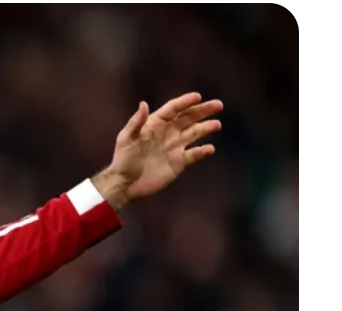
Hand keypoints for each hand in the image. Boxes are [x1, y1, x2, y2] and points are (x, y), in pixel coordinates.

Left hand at [96, 92, 223, 208]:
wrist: (125, 184)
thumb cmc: (123, 159)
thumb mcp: (126, 139)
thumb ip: (136, 122)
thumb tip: (144, 104)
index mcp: (155, 124)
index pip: (173, 109)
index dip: (185, 102)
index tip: (198, 96)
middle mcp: (167, 133)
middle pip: (188, 118)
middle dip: (202, 111)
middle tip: (218, 105)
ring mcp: (174, 147)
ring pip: (194, 133)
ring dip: (206, 128)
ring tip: (216, 124)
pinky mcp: (178, 163)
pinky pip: (194, 154)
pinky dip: (203, 151)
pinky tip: (210, 148)